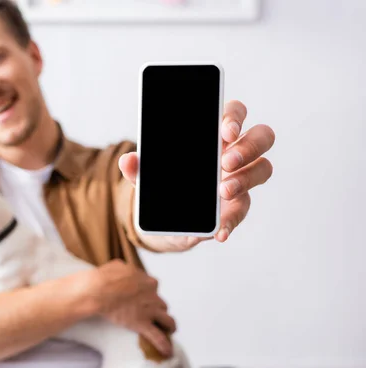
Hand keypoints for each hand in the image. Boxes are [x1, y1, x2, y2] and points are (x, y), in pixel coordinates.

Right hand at [85, 259, 175, 356]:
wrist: (97, 291)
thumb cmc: (104, 278)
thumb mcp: (118, 266)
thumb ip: (127, 269)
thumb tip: (125, 269)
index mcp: (147, 280)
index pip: (153, 288)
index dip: (149, 295)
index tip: (144, 299)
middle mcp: (152, 294)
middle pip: (161, 303)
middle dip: (157, 309)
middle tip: (151, 314)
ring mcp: (149, 310)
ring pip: (167, 319)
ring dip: (167, 324)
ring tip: (168, 330)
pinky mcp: (143, 324)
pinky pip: (158, 337)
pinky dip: (164, 345)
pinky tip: (167, 351)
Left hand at [119, 100, 274, 250]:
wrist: (166, 220)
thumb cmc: (164, 184)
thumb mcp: (147, 176)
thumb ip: (138, 168)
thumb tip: (127, 161)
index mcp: (214, 135)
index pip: (234, 113)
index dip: (235, 117)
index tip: (225, 130)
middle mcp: (234, 152)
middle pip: (261, 136)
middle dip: (248, 146)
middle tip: (226, 161)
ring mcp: (241, 178)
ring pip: (263, 168)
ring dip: (246, 178)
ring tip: (223, 191)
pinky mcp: (238, 207)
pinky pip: (243, 211)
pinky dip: (231, 221)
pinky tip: (220, 230)